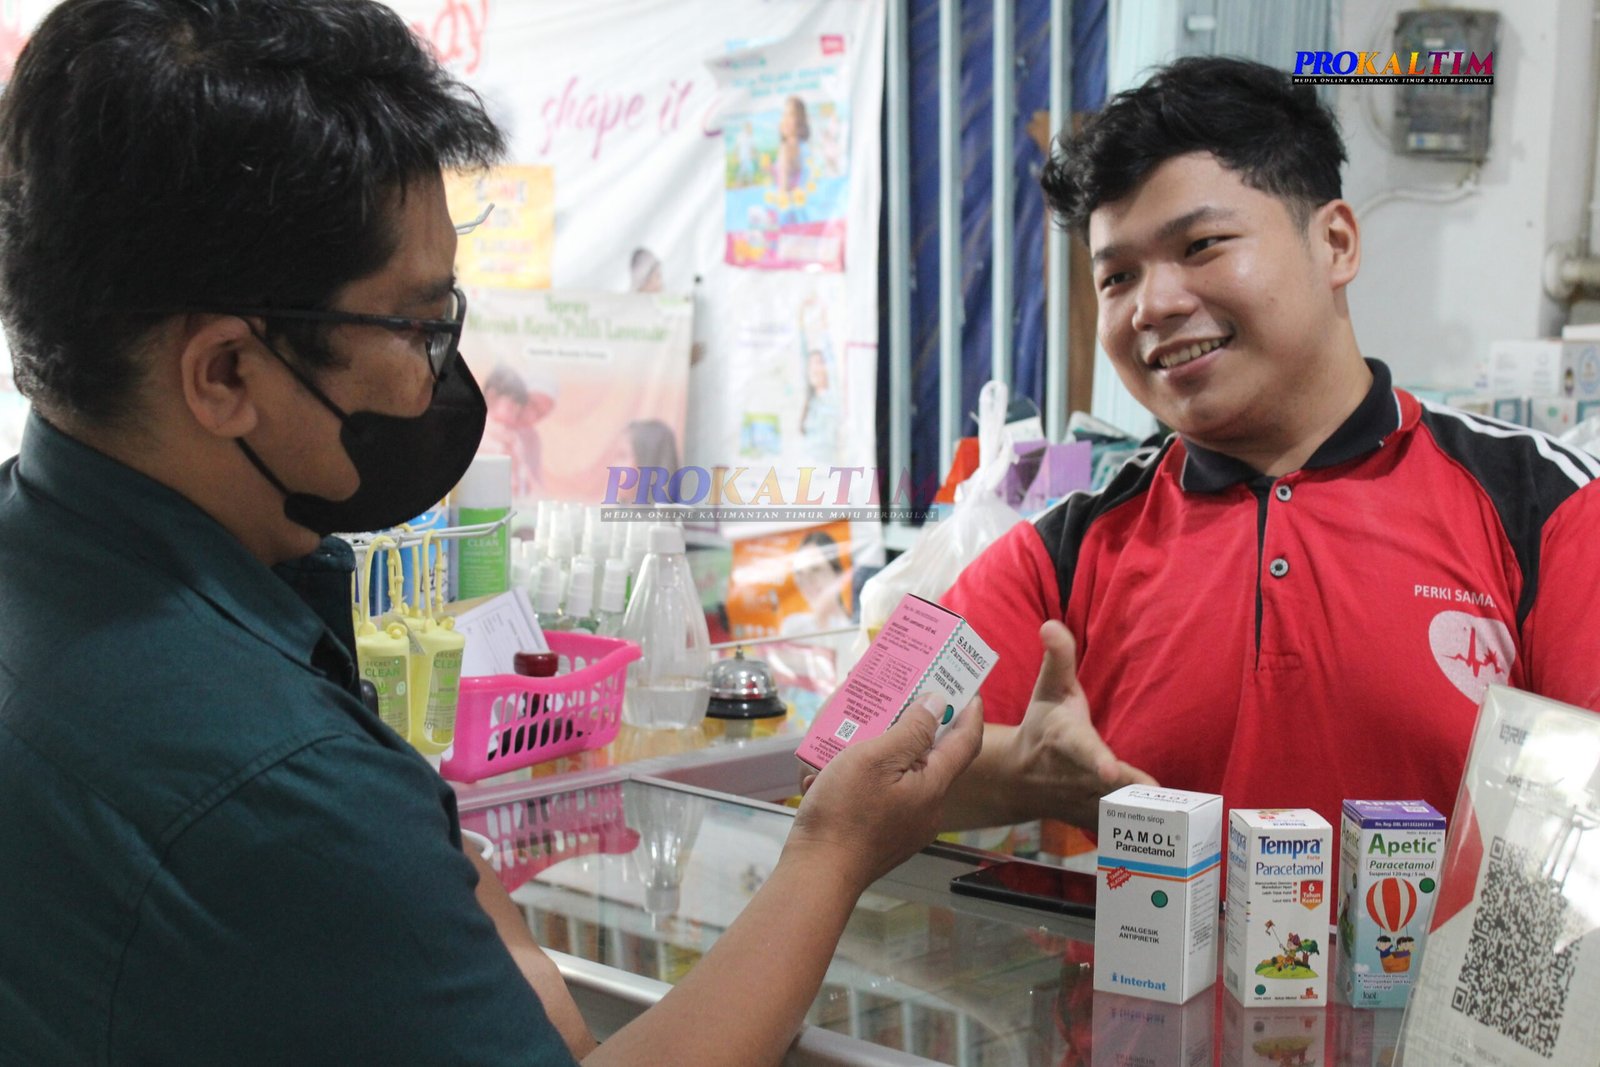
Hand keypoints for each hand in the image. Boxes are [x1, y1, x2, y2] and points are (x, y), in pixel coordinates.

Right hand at [788, 695, 982, 892]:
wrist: (819, 873)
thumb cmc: (845, 815)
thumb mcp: (875, 759)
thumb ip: (911, 730)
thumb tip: (937, 704)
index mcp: (933, 787)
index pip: (966, 743)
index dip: (970, 713)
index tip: (968, 690)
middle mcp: (926, 808)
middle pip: (932, 757)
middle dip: (918, 727)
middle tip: (903, 699)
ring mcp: (906, 825)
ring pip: (904, 775)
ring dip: (887, 750)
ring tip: (862, 731)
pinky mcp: (883, 835)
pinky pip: (884, 795)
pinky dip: (868, 776)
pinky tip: (839, 770)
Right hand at [1016, 620, 1155, 827]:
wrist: (1018, 777)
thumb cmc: (1041, 725)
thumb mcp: (1048, 689)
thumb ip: (1058, 657)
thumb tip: (1051, 624)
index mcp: (1064, 739)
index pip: (1081, 748)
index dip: (1096, 760)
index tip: (1110, 771)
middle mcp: (1073, 774)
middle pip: (1107, 787)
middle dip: (1130, 794)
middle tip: (1162, 798)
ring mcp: (1082, 801)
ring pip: (1116, 812)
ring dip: (1142, 817)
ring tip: (1180, 821)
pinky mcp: (1091, 819)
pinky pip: (1118, 832)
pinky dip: (1139, 837)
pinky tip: (1171, 840)